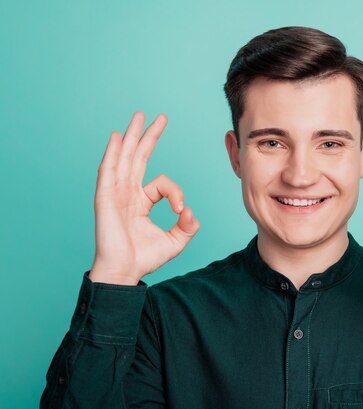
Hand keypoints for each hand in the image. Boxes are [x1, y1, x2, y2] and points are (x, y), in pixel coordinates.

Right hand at [89, 112, 200, 284]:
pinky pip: (108, 170)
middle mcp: (127, 193)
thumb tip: (191, 211)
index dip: (175, 192)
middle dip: (148, 136)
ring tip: (139, 116)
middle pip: (138, 158)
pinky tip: (116, 137)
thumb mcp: (175, 241)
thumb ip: (188, 226)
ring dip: (131, 136)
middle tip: (158, 117)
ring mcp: (115, 193)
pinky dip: (112, 153)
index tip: (180, 209)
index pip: (162, 183)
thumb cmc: (145, 258)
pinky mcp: (105, 197)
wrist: (124, 271)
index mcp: (141, 201)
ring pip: (124, 158)